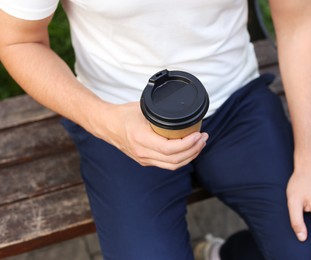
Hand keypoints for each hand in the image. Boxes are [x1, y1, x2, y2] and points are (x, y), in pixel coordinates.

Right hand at [92, 102, 207, 169]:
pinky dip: (180, 159)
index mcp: (141, 138)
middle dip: (194, 150)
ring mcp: (143, 159)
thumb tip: (182, 110)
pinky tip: (188, 150)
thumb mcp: (143, 109)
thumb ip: (161, 113)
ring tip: (200, 144)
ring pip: (172, 165)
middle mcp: (142, 153)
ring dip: (189, 156)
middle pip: (175, 160)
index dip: (188, 144)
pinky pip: (166, 164)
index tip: (199, 134)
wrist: (106, 124)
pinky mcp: (145, 160)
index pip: (170, 149)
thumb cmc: (123, 114)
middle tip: (204, 138)